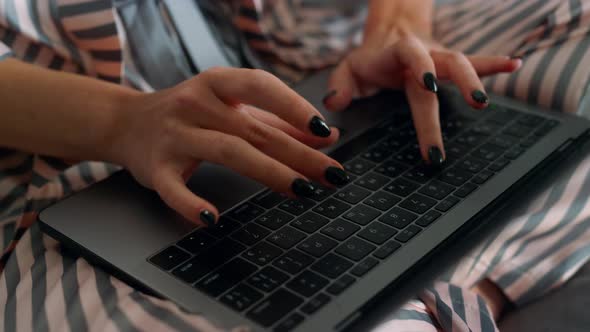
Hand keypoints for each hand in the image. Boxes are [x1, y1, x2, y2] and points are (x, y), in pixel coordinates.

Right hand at [110, 67, 347, 226]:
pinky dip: (190, 204)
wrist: (125, 122)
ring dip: (268, 172)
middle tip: (332, 175)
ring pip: (226, 151)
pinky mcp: (155, 167)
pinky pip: (173, 188)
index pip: (260, 85)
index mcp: (217, 84)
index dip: (294, 106)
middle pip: (254, 129)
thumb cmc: (191, 114)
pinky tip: (212, 218)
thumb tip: (328, 137)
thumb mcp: (232, 109)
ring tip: (301, 190)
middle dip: (298, 153)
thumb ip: (278, 121)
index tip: (323, 131)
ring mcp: (174, 135)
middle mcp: (195, 104)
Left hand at [324, 24, 520, 164]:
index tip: (428, 86)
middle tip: (474, 110)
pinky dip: (494, 64)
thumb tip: (334, 104)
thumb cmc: (368, 60)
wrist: (389, 35)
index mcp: (396, 54)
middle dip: (459, 87)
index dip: (421, 65)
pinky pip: (475, 62)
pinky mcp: (450, 65)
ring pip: (463, 63)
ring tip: (485, 100)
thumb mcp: (347, 70)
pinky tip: (515, 65)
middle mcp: (423, 55)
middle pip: (445, 66)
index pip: (410, 54)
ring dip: (478, 78)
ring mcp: (439, 59)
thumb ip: (339, 86)